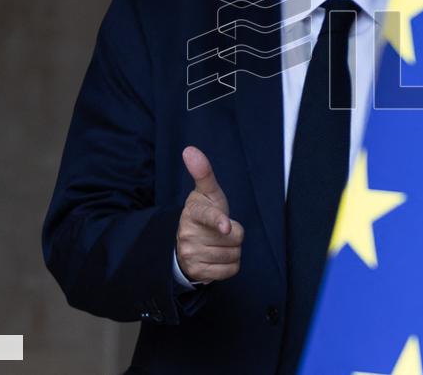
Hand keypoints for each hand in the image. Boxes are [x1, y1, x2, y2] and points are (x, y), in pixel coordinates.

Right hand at [175, 146, 243, 282]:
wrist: (188, 242)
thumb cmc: (205, 212)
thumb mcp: (207, 193)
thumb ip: (203, 172)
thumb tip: (189, 149)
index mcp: (193, 211)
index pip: (209, 215)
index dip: (219, 221)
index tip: (225, 226)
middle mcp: (188, 233)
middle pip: (233, 237)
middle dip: (234, 234)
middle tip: (222, 230)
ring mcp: (190, 254)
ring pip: (233, 254)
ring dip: (233, 250)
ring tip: (219, 243)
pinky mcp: (196, 272)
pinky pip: (230, 270)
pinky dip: (230, 265)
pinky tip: (219, 257)